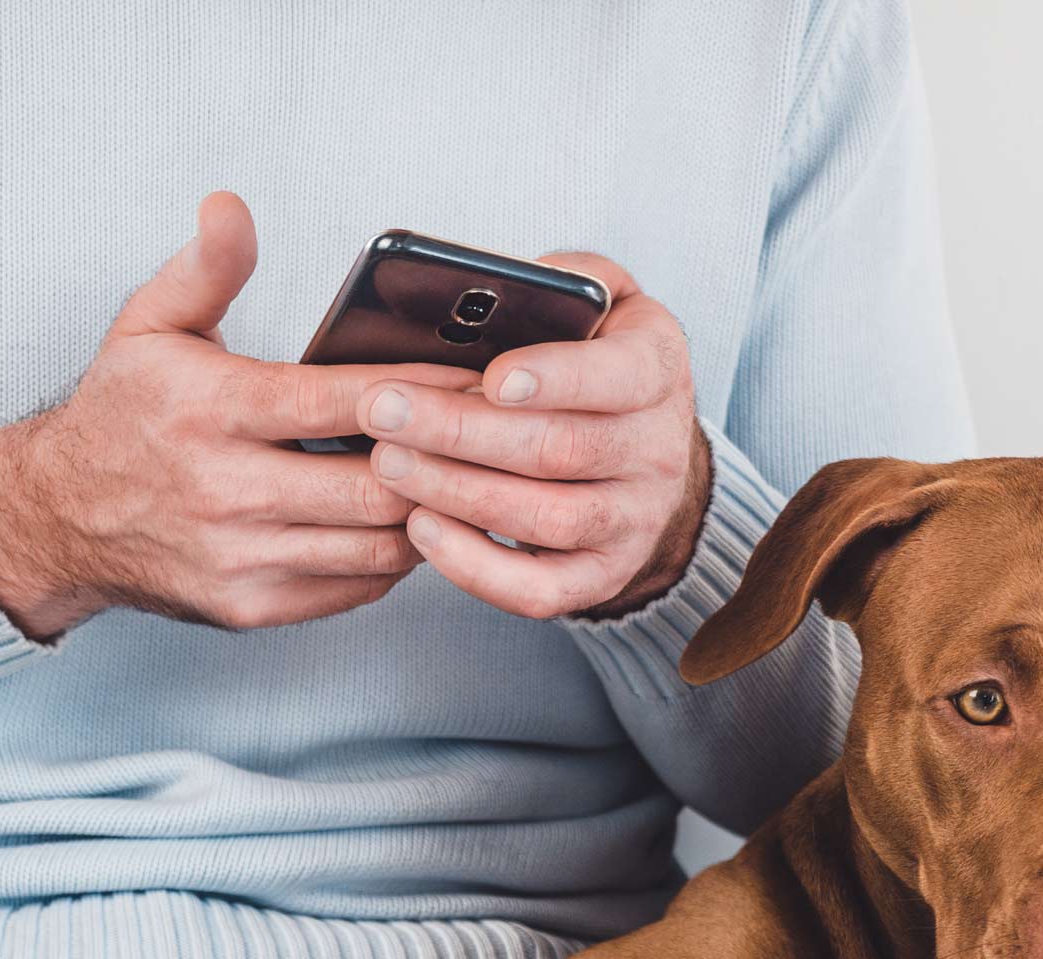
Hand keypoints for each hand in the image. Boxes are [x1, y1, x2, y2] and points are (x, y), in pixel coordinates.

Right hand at [0, 191, 478, 639]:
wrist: (55, 519)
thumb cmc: (120, 416)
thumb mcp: (150, 326)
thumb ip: (205, 267)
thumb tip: (231, 207)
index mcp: (210, 411)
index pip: (341, 403)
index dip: (420, 392)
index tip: (477, 380)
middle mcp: (224, 490)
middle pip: (377, 487)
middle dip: (442, 465)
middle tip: (490, 441)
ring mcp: (240, 557)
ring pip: (379, 546)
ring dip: (430, 516)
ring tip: (460, 482)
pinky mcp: (252, 606)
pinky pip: (357, 589)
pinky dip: (397, 558)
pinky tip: (414, 524)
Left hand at [352, 254, 712, 619]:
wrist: (645, 448)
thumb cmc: (599, 359)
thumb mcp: (604, 301)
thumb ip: (567, 282)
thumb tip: (506, 288)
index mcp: (658, 370)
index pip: (617, 376)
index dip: (556, 379)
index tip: (492, 377)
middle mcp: (658, 452)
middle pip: (560, 450)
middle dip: (462, 431)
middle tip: (383, 411)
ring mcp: (634, 521)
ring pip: (546, 519)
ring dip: (459, 493)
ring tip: (387, 463)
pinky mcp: (602, 575)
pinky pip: (541, 591)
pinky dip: (478, 568)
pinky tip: (423, 530)